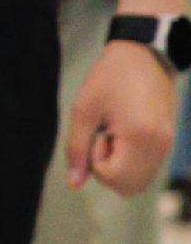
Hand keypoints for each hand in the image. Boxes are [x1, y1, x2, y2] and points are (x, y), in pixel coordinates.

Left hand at [70, 40, 178, 195]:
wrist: (143, 55)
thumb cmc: (109, 78)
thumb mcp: (83, 110)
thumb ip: (76, 148)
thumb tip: (74, 184)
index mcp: (141, 137)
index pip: (116, 179)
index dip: (97, 162)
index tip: (98, 134)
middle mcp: (160, 146)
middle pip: (130, 187)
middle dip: (108, 171)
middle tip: (103, 138)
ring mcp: (168, 145)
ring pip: (140, 181)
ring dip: (120, 167)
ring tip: (114, 135)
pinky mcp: (169, 141)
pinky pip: (148, 168)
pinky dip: (131, 162)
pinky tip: (123, 135)